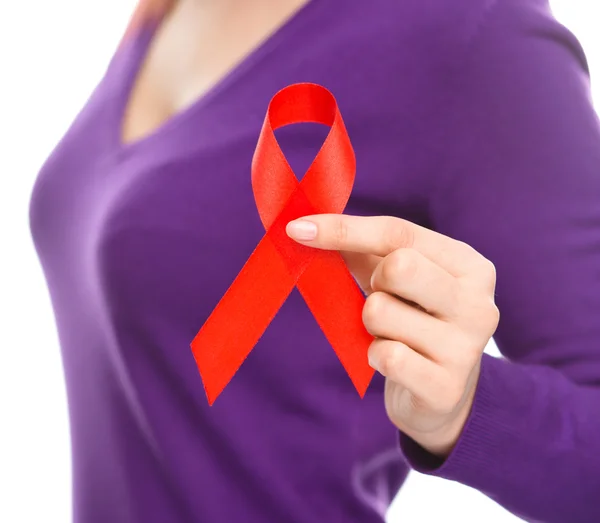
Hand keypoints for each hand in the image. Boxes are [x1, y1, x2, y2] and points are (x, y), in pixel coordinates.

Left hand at [286, 215, 499, 456]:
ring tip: (393, 336)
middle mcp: (479, 304)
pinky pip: (385, 355)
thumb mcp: (398, 281)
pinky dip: (375, 356)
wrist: (441, 395)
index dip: (344, 229)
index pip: (399, 233)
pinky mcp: (445, 387)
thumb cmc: (415, 322)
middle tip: (383, 300)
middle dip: (373, 284)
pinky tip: (394, 362)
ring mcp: (466, 348)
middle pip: (399, 266)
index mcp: (470, 267)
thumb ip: (365, 250)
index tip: (298, 228)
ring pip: (380, 312)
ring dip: (371, 325)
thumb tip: (309, 227)